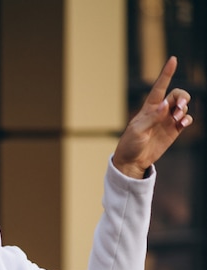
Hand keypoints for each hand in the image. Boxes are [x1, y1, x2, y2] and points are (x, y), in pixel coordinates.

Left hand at [113, 56, 192, 178]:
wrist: (133, 161)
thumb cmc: (130, 143)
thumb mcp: (138, 130)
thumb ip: (152, 118)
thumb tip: (166, 105)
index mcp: (149, 107)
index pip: (159, 87)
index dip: (166, 73)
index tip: (173, 59)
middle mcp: (160, 111)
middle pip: (177, 95)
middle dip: (182, 97)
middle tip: (180, 107)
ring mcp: (168, 120)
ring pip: (183, 106)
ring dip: (184, 109)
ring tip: (178, 118)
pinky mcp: (173, 131)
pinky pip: (185, 120)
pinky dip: (187, 119)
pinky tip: (183, 123)